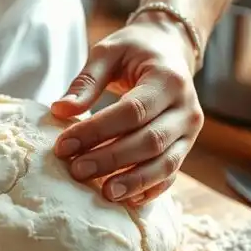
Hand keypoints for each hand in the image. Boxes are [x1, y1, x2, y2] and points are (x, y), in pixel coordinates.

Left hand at [50, 15, 203, 206]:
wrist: (171, 50)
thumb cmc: (135, 50)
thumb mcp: (108, 52)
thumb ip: (86, 81)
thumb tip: (60, 111)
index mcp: (168, 80)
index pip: (132, 112)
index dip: (97, 132)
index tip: (64, 146)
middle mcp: (187, 108)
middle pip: (149, 141)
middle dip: (111, 160)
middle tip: (76, 171)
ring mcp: (190, 132)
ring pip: (165, 164)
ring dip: (133, 181)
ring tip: (104, 194)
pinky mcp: (186, 148)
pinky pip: (170, 175)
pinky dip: (149, 190)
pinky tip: (126, 200)